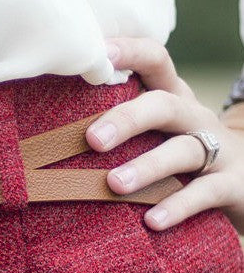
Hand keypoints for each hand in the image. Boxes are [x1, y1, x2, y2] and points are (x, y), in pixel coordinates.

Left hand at [84, 37, 243, 236]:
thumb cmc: (180, 155)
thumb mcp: (158, 131)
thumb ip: (119, 121)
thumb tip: (47, 128)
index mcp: (174, 97)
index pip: (156, 60)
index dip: (129, 52)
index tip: (97, 51)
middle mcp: (196, 117)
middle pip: (165, 105)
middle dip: (128, 119)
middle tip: (92, 139)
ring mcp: (218, 150)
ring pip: (184, 150)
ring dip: (148, 166)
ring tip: (114, 184)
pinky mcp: (231, 186)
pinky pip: (204, 194)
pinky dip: (177, 206)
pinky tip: (151, 220)